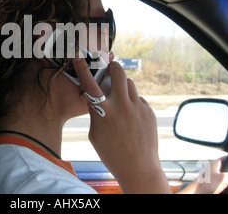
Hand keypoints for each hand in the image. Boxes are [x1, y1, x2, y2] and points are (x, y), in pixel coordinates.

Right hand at [73, 56, 170, 192]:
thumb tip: (90, 96)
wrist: (139, 168)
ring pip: (129, 84)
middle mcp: (123, 107)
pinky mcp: (149, 112)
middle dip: (113, 67)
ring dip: (122, 85)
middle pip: (118, 74)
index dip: (83, 70)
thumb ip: (93, 113)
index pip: (90, 85)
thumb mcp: (95, 134)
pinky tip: (130, 115)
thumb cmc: (112, 154)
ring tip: (118, 96)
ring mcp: (138, 108)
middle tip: (110, 67)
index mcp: (105, 113)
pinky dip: (131, 101)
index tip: (79, 58)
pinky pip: (138, 99)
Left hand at [180, 158, 227, 193]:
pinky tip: (223, 187)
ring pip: (223, 174)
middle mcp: (212, 167)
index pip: (227, 157)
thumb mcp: (224, 178)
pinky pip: (219, 180)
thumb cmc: (206, 184)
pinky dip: (223, 183)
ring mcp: (210, 173)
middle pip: (226, 167)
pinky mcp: (210, 180)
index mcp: (215, 163)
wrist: (197, 192)